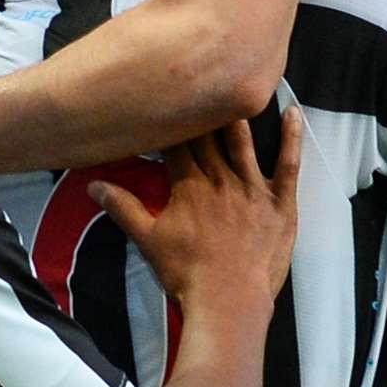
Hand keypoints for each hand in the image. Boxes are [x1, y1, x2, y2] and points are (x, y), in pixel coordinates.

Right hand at [92, 107, 301, 316]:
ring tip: (236, 88)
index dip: (172, 125)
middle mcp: (221, 179)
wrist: (228, 300)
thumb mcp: (147, 240)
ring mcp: (253, 189)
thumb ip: (122, 208)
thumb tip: (92, 184)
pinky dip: (292, 138)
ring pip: (244, 144)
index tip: (168, 104)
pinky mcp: (280, 203)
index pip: (177, 146)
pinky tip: (294, 112)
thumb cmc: (185, 272)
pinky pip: (289, 165)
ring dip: (238, 117)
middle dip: (202, 114)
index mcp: (189, 186)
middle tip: (199, 86)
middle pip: (209, 139)